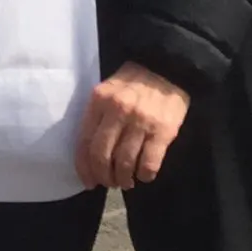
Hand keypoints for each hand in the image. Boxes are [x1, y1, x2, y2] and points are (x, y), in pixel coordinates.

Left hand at [75, 61, 190, 189]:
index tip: (88, 181)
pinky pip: (149, 164)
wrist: (167, 67)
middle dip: (104, 176)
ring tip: (126, 180)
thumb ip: (97, 116)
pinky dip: (144, 176)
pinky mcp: (163, 131)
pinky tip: (144, 174)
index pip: (84, 142)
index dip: (84, 167)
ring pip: (125, 164)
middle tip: (109, 182)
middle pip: (102, 156)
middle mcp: (118, 111)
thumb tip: (88, 154)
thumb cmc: (133, 83)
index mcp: (99, 101)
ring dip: (123, 179)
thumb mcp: (107, 91)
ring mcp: (141, 121)